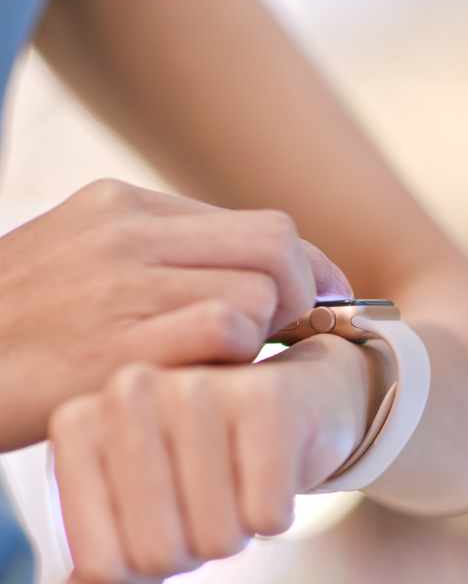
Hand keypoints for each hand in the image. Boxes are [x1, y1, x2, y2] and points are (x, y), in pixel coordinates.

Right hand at [0, 179, 351, 449]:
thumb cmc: (26, 324)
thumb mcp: (88, 262)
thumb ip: (171, 259)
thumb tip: (265, 278)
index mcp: (125, 207)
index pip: (265, 225)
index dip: (310, 267)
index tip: (322, 300)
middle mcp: (130, 235)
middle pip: (278, 246)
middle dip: (305, 294)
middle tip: (291, 332)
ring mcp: (124, 286)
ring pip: (260, 290)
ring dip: (265, 333)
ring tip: (231, 359)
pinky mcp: (118, 346)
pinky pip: (226, 328)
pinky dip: (236, 355)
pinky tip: (208, 376)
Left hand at [48, 333, 386, 583]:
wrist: (286, 406)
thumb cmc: (201, 467)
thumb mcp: (138, 520)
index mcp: (78, 425)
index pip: (103, 568)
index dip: (145, 572)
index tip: (165, 527)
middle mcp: (128, 393)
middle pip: (159, 555)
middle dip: (194, 551)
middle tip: (207, 505)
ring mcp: (199, 388)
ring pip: (218, 539)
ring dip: (238, 531)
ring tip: (238, 484)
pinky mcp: (268, 399)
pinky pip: (269, 517)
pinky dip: (278, 515)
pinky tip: (272, 470)